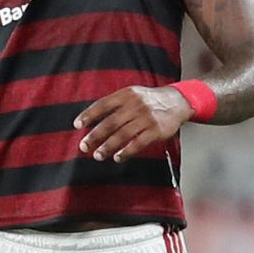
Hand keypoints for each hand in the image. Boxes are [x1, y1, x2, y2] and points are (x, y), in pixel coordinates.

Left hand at [73, 86, 193, 162]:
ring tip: (97, 155)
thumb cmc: (149, 100)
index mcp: (126, 95)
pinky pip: (138, 143)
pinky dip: (126, 151)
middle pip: (110, 122)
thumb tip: (92, 119)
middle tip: (83, 146)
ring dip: (108, 146)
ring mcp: (146, 118)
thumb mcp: (132, 94)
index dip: (89, 115)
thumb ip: (115, 104)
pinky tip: (117, 157)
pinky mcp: (156, 130)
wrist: (176, 101)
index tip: (76, 125)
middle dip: (95, 135)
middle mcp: (135, 105)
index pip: (103, 104)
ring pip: (123, 134)